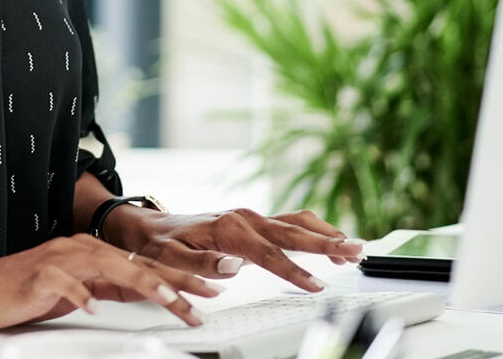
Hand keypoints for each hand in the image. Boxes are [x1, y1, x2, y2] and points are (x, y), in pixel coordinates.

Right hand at [0, 234, 220, 330]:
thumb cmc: (27, 289)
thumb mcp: (78, 289)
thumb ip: (108, 286)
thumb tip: (146, 292)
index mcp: (93, 253)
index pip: (144, 266)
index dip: (179, 277)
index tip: (209, 290)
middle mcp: (82, 249)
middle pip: (136, 264)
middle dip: (175, 280)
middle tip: (206, 294)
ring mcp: (60, 258)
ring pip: (108, 267)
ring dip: (140, 282)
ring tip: (166, 298)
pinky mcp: (39, 273)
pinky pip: (65, 282)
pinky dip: (80, 294)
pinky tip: (93, 307)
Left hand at [102, 206, 364, 291]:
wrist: (146, 224)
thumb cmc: (156, 242)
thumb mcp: (167, 256)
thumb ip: (198, 263)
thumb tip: (231, 268)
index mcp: (226, 228)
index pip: (268, 254)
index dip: (293, 271)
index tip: (316, 285)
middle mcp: (242, 218)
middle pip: (291, 232)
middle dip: (325, 242)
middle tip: (356, 250)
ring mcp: (247, 217)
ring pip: (294, 222)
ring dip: (324, 233)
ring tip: (353, 247)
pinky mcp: (250, 222)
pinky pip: (287, 223)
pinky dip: (311, 231)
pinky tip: (327, 240)